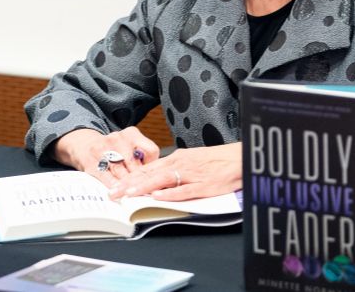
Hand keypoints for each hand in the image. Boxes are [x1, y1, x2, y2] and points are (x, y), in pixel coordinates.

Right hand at [52, 127, 159, 186]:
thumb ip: (143, 158)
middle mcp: (117, 138)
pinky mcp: (92, 162)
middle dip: (142, 180)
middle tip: (150, 193)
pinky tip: (119, 194)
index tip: (156, 178)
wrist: (84, 144)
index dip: (154, 167)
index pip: (150, 151)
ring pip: (120, 172)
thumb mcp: (129, 146)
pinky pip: (106, 178)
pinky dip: (114, 187)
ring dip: (129, 186)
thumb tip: (159, 178)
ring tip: (137, 197)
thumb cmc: (113, 150)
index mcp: (131, 134)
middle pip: (135, 164)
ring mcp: (103, 149)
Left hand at [108, 142, 241, 200]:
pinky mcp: (204, 185)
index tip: (115, 185)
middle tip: (113, 193)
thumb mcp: (192, 161)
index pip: (148, 168)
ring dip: (144, 188)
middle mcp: (181, 164)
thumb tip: (156, 182)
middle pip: (151, 174)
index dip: (130, 177)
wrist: (241, 158)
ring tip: (128, 195)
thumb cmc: (218, 161)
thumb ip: (174, 170)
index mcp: (177, 158)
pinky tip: (158, 197)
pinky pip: (185, 190)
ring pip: (163, 180)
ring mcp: (192, 175)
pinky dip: (171, 193)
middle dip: (130, 184)